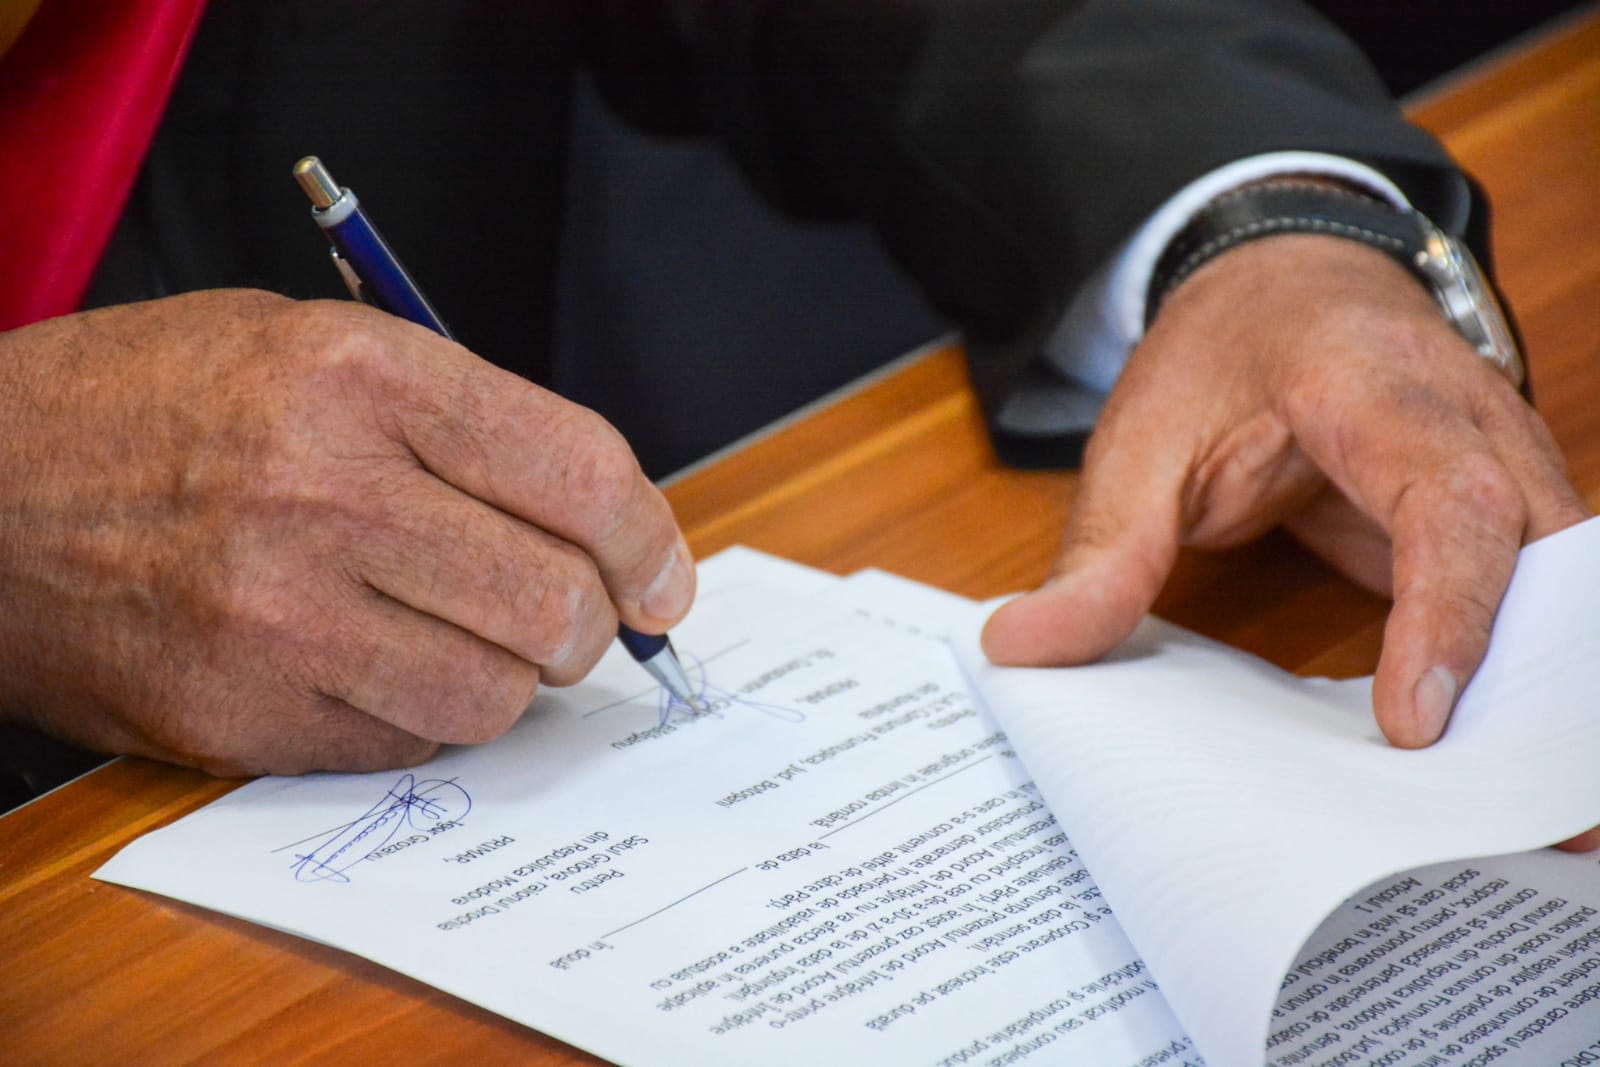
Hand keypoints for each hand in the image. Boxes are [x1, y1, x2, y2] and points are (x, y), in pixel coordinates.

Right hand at [0, 291, 692, 775]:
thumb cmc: (151, 407)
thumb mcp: (308, 343)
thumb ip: (460, 419)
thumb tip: (600, 516)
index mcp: (359, 374)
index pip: (579, 470)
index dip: (649, 538)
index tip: (663, 578)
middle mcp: (325, 490)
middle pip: (555, 601)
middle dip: (590, 624)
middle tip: (570, 618)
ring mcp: (279, 612)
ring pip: (493, 695)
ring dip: (505, 678)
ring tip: (459, 636)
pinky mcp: (242, 709)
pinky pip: (406, 744)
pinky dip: (420, 715)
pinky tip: (376, 664)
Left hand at [981, 234, 1597, 850]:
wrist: (1287, 280)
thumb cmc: (1223, 350)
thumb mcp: (1142, 438)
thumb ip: (1102, 547)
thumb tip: (1022, 645)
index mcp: (1379, 391)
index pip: (1450, 503)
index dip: (1446, 613)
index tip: (1415, 721)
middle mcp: (1474, 424)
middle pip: (1550, 551)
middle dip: (1545, 677)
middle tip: (1533, 817)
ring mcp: (1505, 467)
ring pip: (1570, 581)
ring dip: (1552, 685)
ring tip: (1537, 816)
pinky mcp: (1502, 516)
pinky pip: (1543, 597)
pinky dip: (1530, 669)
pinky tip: (1503, 751)